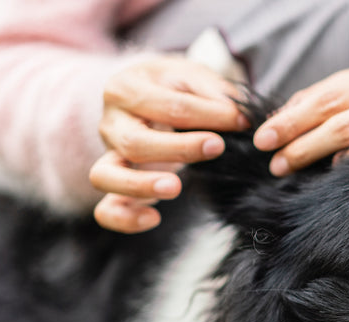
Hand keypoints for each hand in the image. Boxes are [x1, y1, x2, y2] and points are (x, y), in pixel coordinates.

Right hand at [89, 56, 248, 231]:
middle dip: (178, 148)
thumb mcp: (191, 75)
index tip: (240, 121)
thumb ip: (214, 92)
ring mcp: (108, 155)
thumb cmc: (170, 87)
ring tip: (175, 188)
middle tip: (216, 147)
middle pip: (134, 142)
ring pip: (107, 175)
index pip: (169, 106)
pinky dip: (125, 218)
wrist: (144, 94)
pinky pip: (107, 209)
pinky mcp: (114, 184)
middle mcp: (110, 123)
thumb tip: (241, 116)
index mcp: (126, 89)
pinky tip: (153, 219)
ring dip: (141, 185)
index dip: (209, 115)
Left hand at [252, 50, 348, 175]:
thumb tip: (283, 116)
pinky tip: (337, 171)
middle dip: (300, 140)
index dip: (292, 117)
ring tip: (292, 167)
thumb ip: (332, 96)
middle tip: (273, 160)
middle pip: (340, 115)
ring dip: (321, 154)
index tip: (264, 137)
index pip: (328, 95)